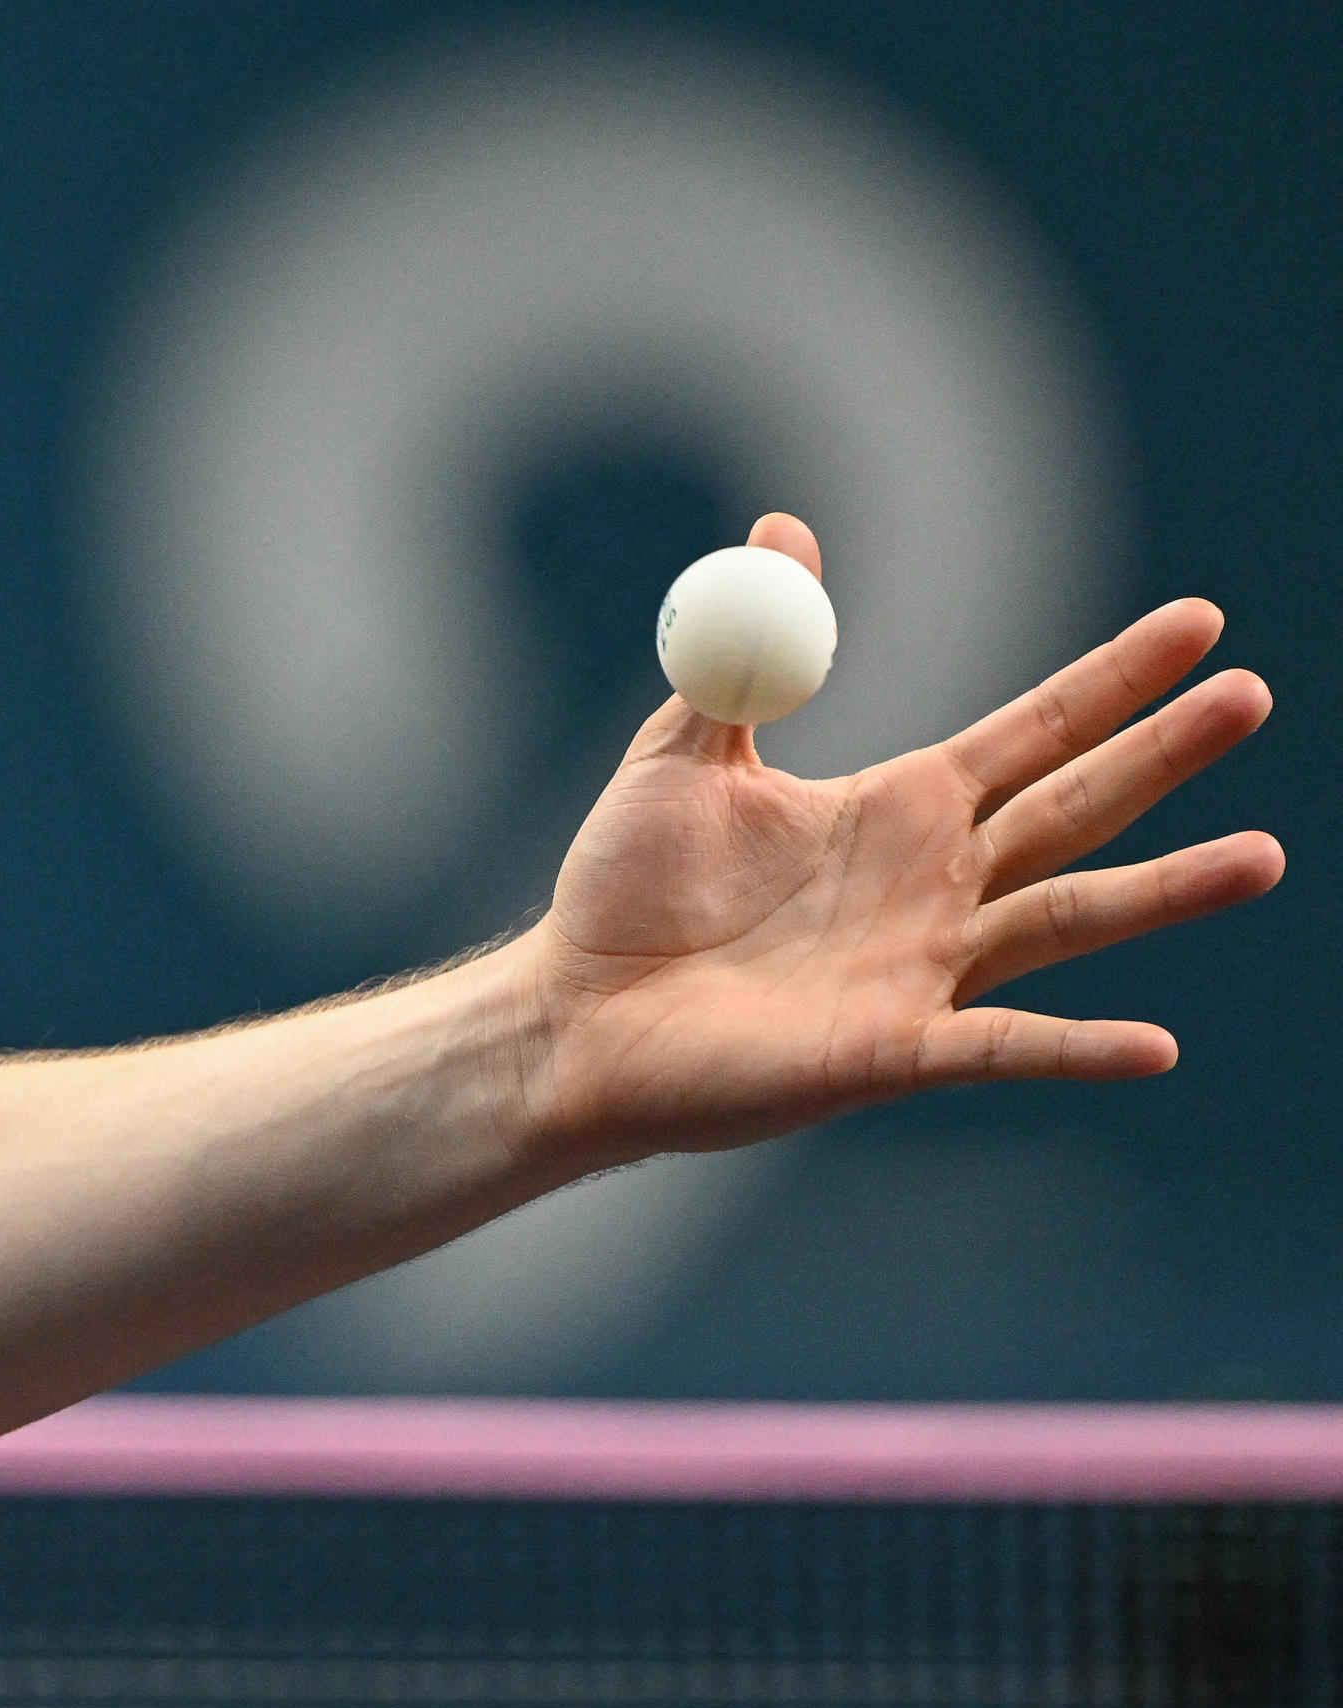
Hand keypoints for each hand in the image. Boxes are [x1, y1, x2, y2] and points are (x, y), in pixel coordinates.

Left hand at [510, 512, 1278, 1163]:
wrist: (569, 1016)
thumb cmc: (625, 894)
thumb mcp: (683, 754)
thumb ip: (746, 654)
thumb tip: (781, 528)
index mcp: (898, 811)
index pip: (1035, 732)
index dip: (1114, 681)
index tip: (1202, 623)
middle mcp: (934, 888)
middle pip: (1075, 808)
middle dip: (1163, 754)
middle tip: (1253, 695)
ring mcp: (923, 973)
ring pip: (1068, 920)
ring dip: (1166, 892)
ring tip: (1264, 856)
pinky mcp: (889, 1052)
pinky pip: (1000, 1049)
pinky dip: (1076, 1049)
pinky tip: (1155, 1050)